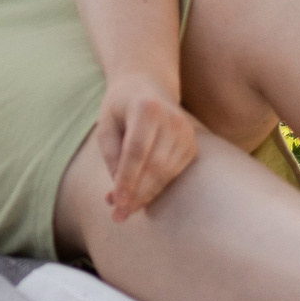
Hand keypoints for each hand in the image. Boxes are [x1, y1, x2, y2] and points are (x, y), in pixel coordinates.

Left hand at [96, 70, 200, 221]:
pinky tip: (141, 196)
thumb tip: (117, 195)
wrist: (147, 84)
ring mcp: (186, 132)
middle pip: (154, 166)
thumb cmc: (120, 106)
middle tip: (118, 216)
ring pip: (166, 174)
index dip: (126, 180)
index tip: (115, 203)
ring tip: (125, 209)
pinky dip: (157, 188)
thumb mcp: (106, 124)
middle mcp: (172, 119)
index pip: (136, 151)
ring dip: (146, 195)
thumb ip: (111, 156)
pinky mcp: (192, 145)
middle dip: (136, 194)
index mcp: (147, 107)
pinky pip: (174, 173)